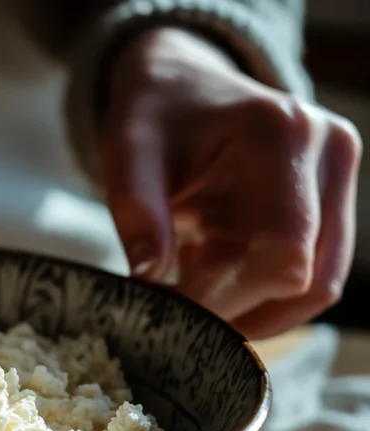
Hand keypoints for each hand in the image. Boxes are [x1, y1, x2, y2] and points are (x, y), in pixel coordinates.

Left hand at [100, 28, 361, 338]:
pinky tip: (209, 272)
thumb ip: (137, 213)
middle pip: (308, 280)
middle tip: (177, 315)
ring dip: (252, 308)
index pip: (282, 253)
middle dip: (239, 310)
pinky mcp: (334, 199)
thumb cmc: (153, 115)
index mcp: (282, 136)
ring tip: (190, 291)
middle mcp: (329, 154)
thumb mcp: (127, 153)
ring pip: (317, 286)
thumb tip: (150, 280)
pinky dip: (258, 290)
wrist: (182, 82)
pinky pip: (310, 272)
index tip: (170, 310)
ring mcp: (338, 177)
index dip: (228, 299)